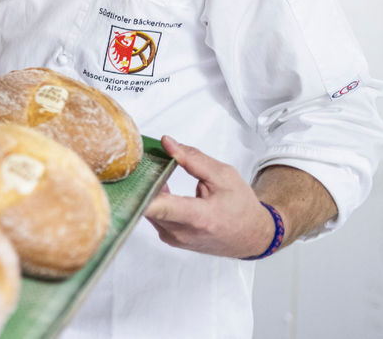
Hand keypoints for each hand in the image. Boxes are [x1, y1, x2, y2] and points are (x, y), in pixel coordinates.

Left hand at [143, 135, 275, 258]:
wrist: (252, 237)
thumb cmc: (242, 208)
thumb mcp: (224, 176)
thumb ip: (193, 158)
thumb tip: (167, 143)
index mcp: (200, 217)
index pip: (161, 208)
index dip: (141, 192)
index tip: (130, 176)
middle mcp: (183, 232)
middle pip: (147, 204)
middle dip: (143, 180)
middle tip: (144, 161)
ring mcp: (174, 238)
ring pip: (147, 208)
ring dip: (148, 189)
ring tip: (158, 172)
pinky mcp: (169, 238)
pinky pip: (152, 214)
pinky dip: (154, 199)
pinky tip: (162, 186)